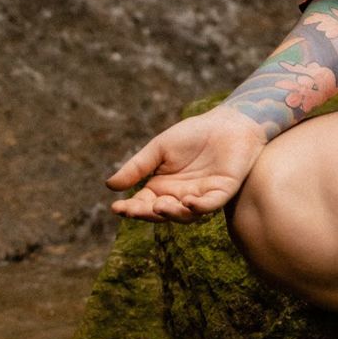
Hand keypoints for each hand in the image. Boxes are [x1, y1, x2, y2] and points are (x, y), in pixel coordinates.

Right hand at [105, 106, 268, 222]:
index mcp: (163, 187)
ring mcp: (201, 196)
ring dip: (171, 213)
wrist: (227, 123)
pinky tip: (188, 202)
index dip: (130, 209)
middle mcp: (180, 197)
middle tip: (134, 210)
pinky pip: (210, 205)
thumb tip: (109, 185)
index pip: (143, 204)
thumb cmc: (193, 134)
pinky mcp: (222, 192)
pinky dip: (200, 207)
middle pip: (161, 213)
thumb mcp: (160, 149)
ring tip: (159, 207)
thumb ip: (138, 167)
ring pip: (185, 215)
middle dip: (146, 214)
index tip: (116, 208)